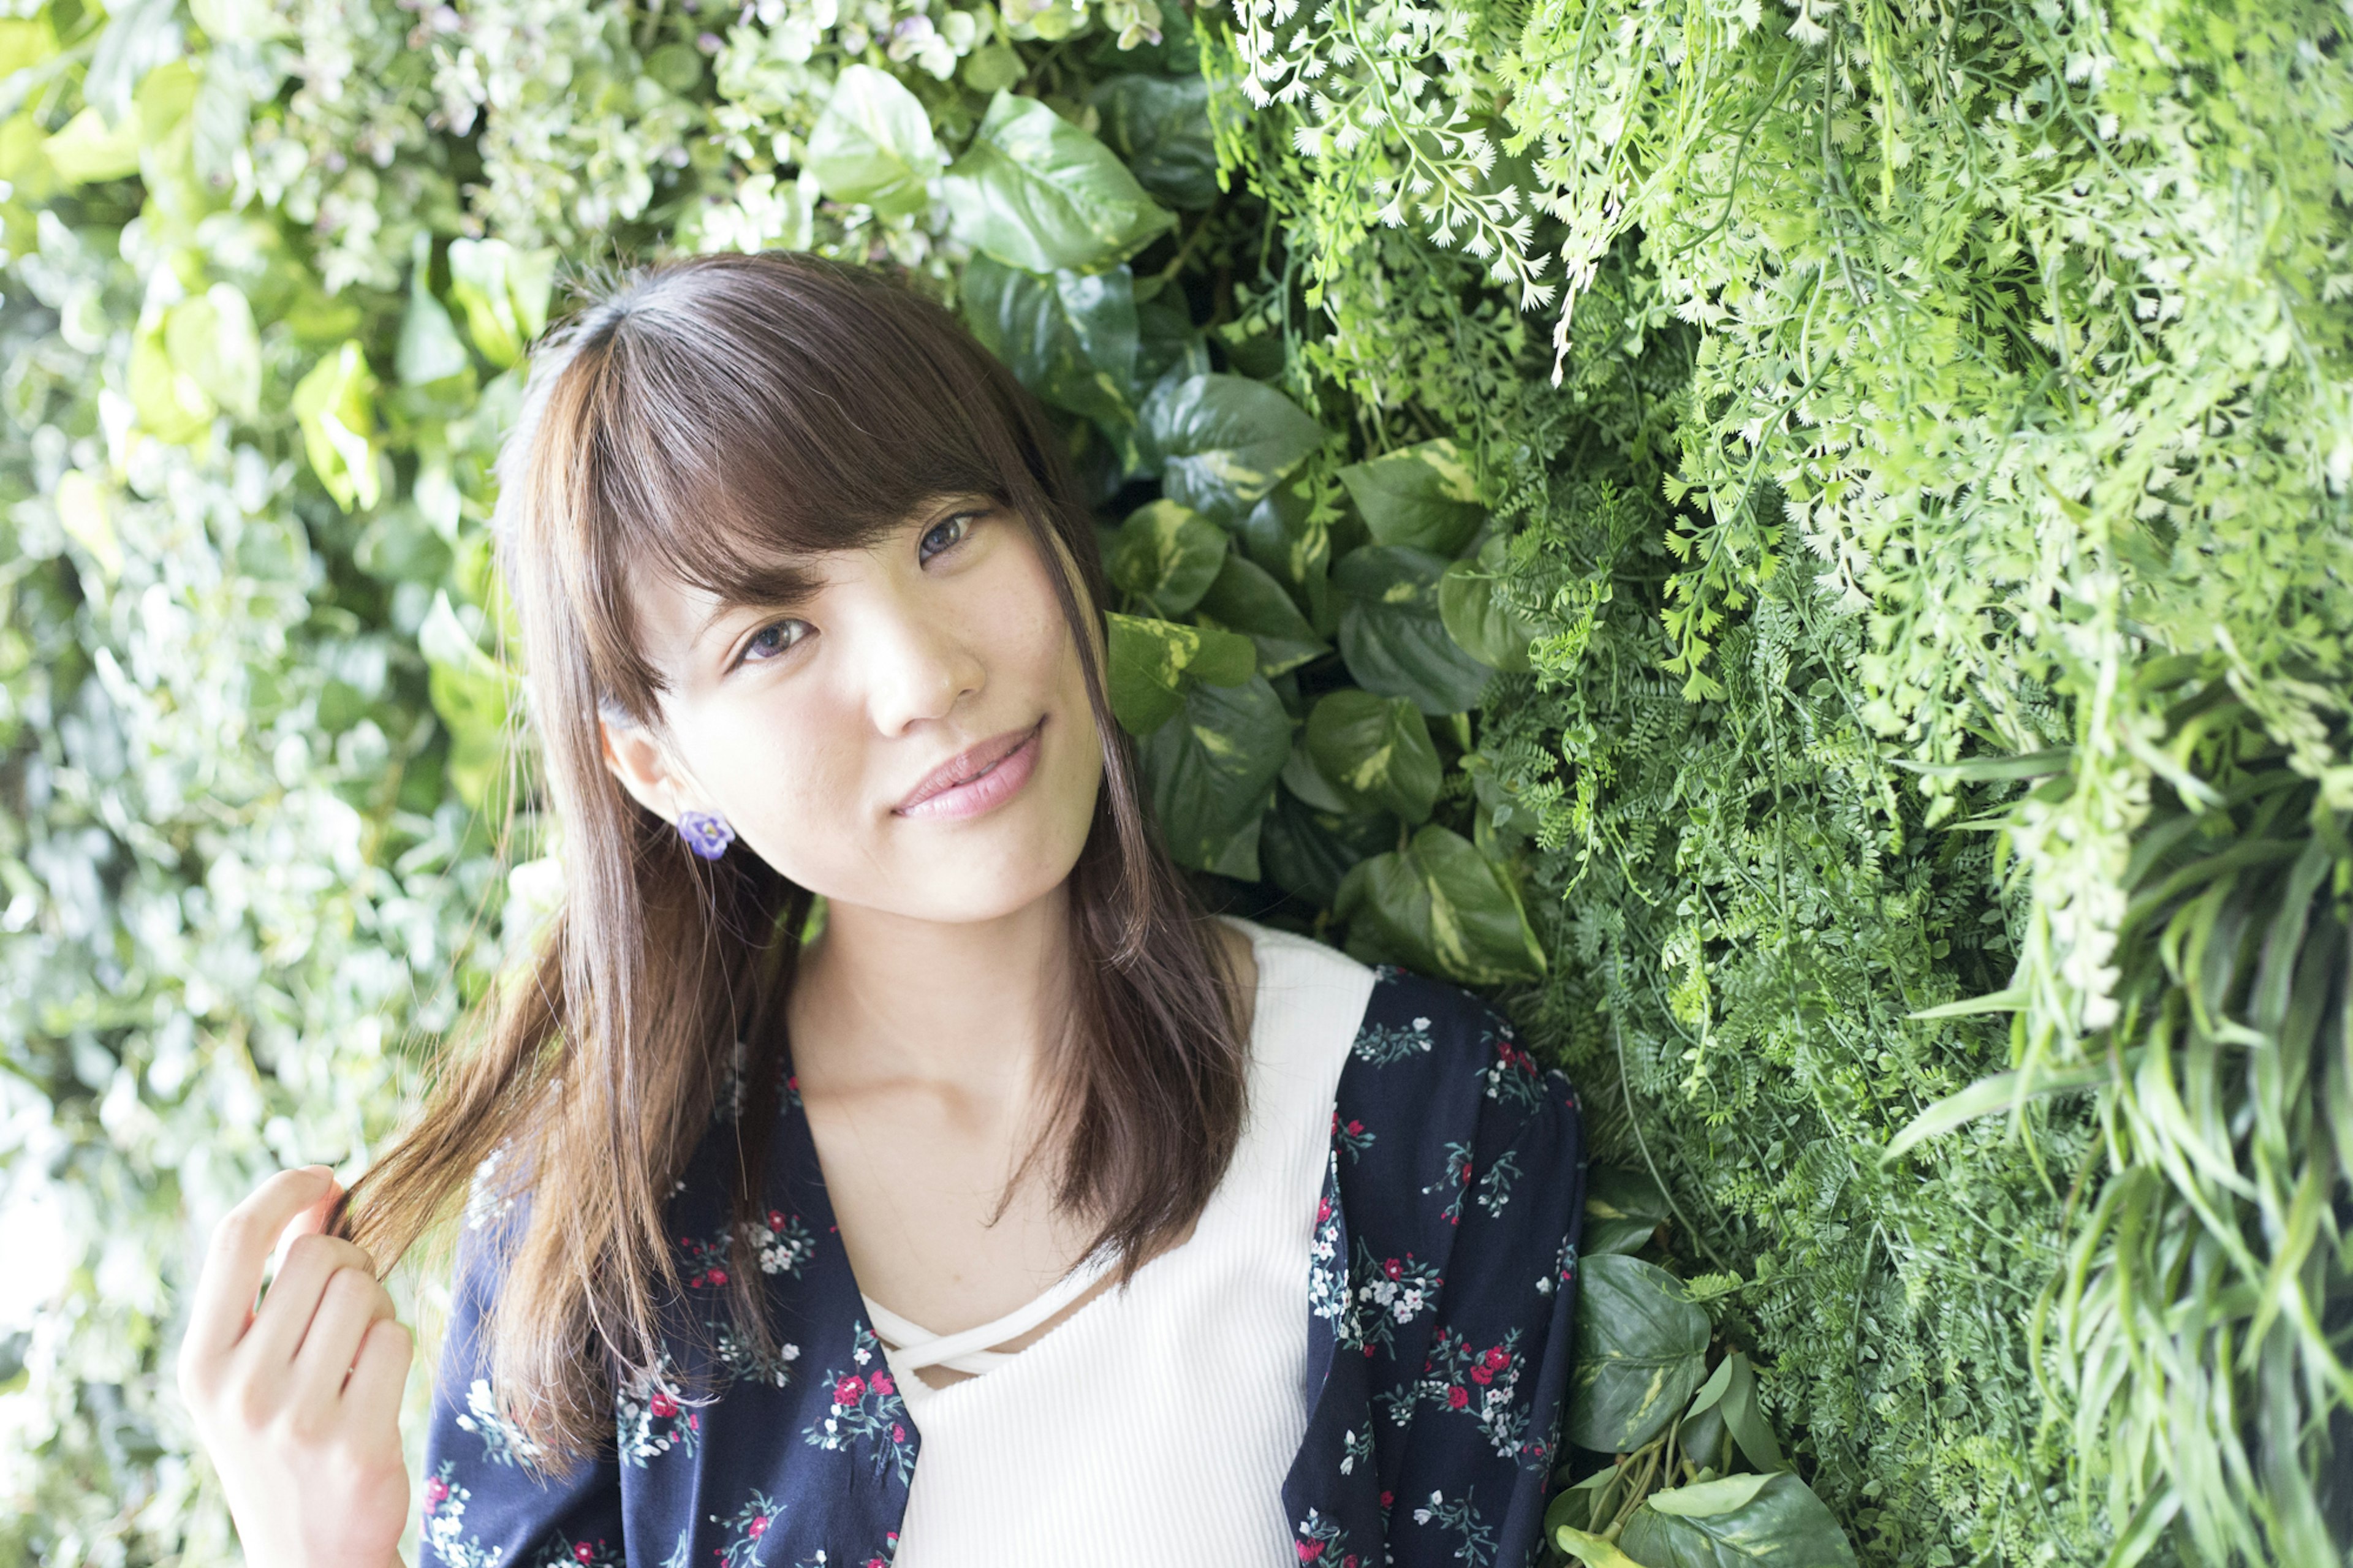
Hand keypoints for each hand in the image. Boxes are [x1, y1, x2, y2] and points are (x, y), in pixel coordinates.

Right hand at [177, 1165, 412, 1567]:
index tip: (322, 1175)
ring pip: (366, 1292)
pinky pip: (397, 1338)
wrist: (311, 1549)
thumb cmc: (285, 1435)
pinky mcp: (354, 1440)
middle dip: (349, 1264)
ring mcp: (295, 1417)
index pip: (234, 1239)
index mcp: (200, 1362)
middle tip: (347, 1309)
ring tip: (356, 1357)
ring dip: (376, 1310)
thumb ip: (276, 1279)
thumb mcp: (254, 1364)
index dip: (284, 1189)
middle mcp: (237, 1388)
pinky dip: (395, 1350)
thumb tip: (319, 1187)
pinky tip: (374, 1390)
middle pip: (320, 1256)